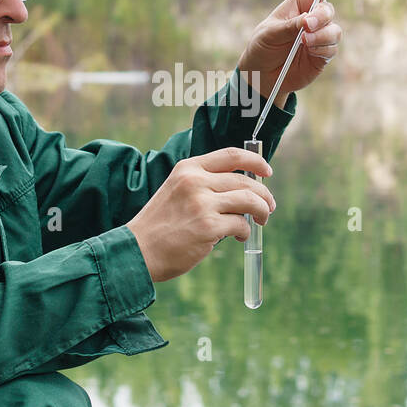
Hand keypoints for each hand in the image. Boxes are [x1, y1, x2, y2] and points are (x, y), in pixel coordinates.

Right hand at [126, 147, 276, 282]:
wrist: (138, 251)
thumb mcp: (176, 191)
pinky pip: (241, 224)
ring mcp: (202, 204)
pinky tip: (238, 237)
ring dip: (261, 211)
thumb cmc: (159, 225)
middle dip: (264, 195)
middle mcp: (195, 182)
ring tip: (260, 221)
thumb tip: (242, 189)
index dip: (255, 161)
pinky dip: (245, 231)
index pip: (231, 155)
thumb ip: (203, 185)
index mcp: (188, 169)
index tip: (267, 171)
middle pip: (245, 181)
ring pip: (249, 201)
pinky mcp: (208, 226)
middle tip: (268, 208)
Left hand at [237, 0, 345, 103]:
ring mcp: (321, 35)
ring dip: (321, 36)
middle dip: (320, 16)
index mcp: (302, 1)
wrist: (261, 74)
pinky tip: (309, 51)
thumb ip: (289, 26)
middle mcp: (314, 16)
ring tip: (304, 42)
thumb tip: (308, 21)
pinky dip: (322, 49)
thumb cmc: (263, 46)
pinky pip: (332, 49)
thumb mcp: (269, 33)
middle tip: (307, 25)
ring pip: (334, 31)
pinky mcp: (323, 54)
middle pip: (328, 9)